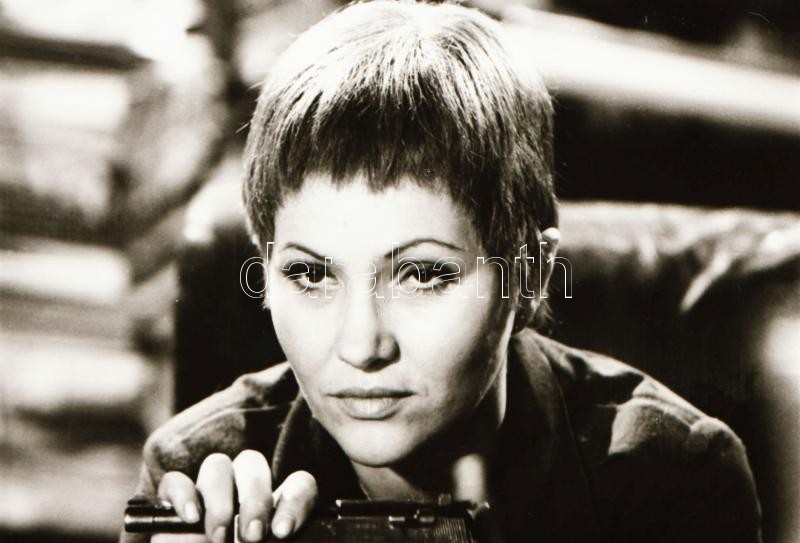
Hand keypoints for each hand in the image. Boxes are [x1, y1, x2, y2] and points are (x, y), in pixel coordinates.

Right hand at [154, 450, 316, 542]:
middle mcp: (242, 495)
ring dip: (220, 500)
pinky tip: (191, 518)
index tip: (282, 532)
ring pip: (217, 465)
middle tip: (252, 536)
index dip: (294, 502)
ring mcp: (206, 496)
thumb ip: (278, 542)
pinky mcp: (172, 506)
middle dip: (255, 498)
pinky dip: (183, 495)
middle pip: (253, 464)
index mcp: (275, 510)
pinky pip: (175, 481)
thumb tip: (280, 533)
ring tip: (220, 538)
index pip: (298, 484)